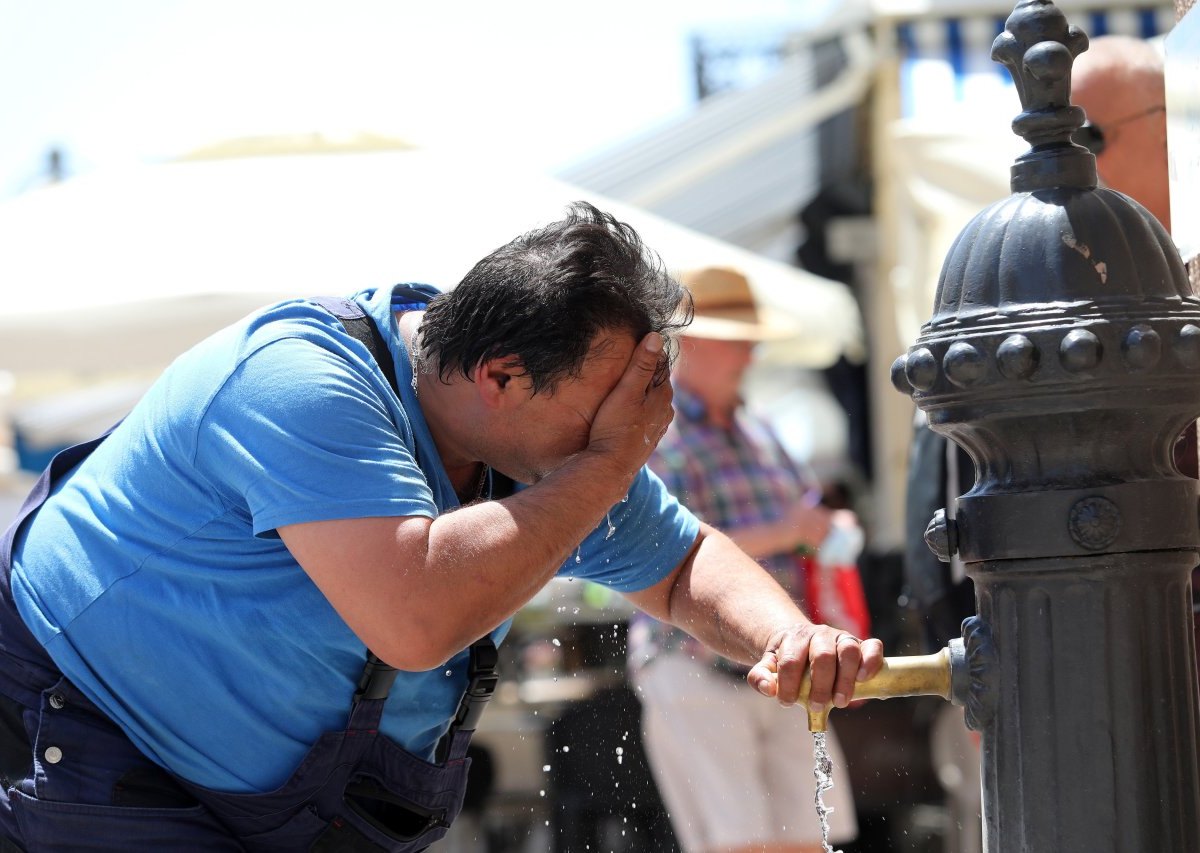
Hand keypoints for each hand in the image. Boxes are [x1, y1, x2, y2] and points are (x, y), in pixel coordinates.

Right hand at [584, 332, 673, 477]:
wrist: (610, 467)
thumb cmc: (615, 427)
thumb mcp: (626, 391)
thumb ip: (642, 364)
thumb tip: (657, 337)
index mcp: (663, 394)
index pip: (660, 363)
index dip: (645, 351)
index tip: (631, 343)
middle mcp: (665, 410)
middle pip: (655, 381)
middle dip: (643, 371)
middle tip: (623, 361)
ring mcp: (657, 425)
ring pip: (650, 399)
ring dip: (639, 390)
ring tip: (621, 384)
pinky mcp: (647, 437)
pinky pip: (644, 414)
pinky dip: (636, 407)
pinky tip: (624, 409)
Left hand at [746, 622, 883, 710]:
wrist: (802, 639)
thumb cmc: (787, 658)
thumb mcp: (767, 665)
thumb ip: (760, 677)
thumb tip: (769, 689)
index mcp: (795, 638)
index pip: (791, 660)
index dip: (788, 684)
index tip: (787, 702)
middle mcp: (820, 634)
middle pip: (822, 655)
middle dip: (820, 685)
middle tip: (817, 706)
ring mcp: (842, 637)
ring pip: (848, 650)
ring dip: (846, 679)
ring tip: (840, 701)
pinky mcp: (861, 643)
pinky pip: (872, 646)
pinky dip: (871, 661)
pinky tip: (864, 679)